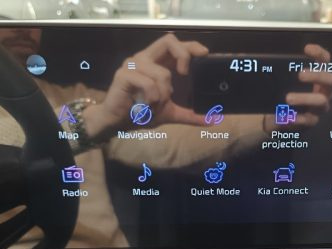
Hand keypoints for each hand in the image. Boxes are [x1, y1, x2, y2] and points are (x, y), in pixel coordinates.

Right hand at [85, 34, 207, 139]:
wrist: (117, 124)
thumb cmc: (141, 113)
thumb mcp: (170, 113)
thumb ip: (190, 115)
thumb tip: (213, 120)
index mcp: (156, 63)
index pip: (174, 44)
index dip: (191, 45)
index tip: (205, 53)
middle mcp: (144, 58)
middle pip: (168, 41)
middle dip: (183, 55)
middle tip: (185, 74)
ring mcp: (133, 64)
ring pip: (162, 73)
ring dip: (164, 95)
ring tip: (155, 106)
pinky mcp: (124, 75)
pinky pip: (149, 85)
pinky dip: (152, 100)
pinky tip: (145, 107)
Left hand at [264, 44, 331, 129]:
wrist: (274, 119)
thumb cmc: (280, 94)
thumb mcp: (275, 80)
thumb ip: (266, 67)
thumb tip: (242, 56)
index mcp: (316, 77)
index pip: (325, 61)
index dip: (319, 53)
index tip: (306, 49)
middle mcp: (322, 91)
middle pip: (330, 80)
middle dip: (316, 75)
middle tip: (299, 75)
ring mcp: (318, 107)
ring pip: (321, 101)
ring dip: (305, 98)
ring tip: (288, 98)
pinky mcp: (310, 122)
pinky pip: (309, 120)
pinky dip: (298, 118)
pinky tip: (287, 117)